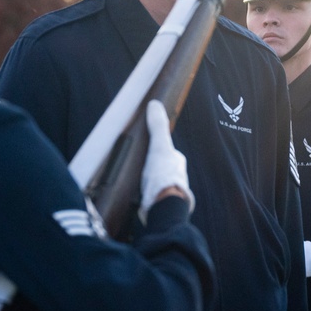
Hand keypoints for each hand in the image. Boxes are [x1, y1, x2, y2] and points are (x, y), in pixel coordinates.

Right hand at [140, 100, 193, 222]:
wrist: (163, 206)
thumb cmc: (163, 175)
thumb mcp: (160, 146)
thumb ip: (158, 127)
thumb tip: (155, 104)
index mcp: (177, 163)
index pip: (166, 152)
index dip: (155, 149)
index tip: (144, 149)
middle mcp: (176, 177)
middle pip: (160, 168)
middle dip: (150, 167)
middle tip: (136, 166)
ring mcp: (168, 192)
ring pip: (156, 183)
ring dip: (147, 183)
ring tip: (133, 181)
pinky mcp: (159, 205)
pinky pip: (150, 197)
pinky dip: (143, 195)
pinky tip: (134, 196)